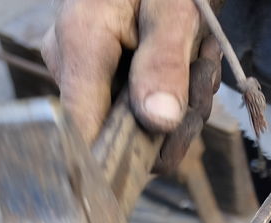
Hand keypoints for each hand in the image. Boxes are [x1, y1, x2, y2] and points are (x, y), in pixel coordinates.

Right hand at [42, 0, 219, 171]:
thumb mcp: (172, 9)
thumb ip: (164, 62)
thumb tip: (159, 122)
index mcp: (79, 43)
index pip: (80, 130)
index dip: (114, 159)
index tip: (157, 155)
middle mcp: (68, 62)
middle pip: (119, 130)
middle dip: (173, 115)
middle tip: (202, 73)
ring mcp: (82, 70)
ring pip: (136, 121)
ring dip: (182, 101)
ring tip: (198, 55)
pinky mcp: (99, 75)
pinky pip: (138, 105)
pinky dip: (173, 91)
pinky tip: (187, 60)